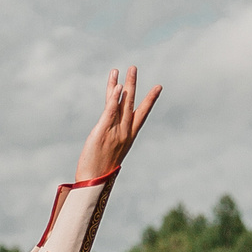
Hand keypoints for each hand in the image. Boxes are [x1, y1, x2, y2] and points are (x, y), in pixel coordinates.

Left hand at [74, 66, 162, 180]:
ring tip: (129, 69)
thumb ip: (113, 136)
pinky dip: (115, 98)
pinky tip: (119, 86)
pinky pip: (110, 111)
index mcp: (128, 136)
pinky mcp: (102, 131)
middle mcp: (124, 132)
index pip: (141, 114)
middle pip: (132, 104)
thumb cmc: (99, 169)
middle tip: (134, 68)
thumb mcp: (110, 150)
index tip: (158, 87)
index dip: (150, 100)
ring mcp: (114, 131)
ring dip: (126, 84)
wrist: (93, 183)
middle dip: (134, 85)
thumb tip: (112, 135)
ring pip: (123, 103)